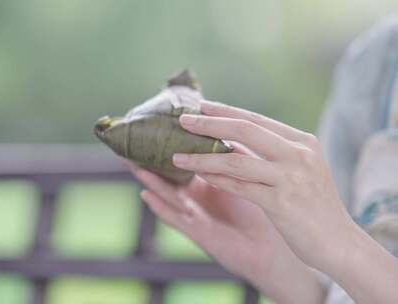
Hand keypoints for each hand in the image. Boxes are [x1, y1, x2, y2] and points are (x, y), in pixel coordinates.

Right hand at [126, 143, 323, 303]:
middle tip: (130, 144)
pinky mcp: (198, 232)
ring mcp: (196, 214)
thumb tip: (228, 123)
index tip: (154, 125)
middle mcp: (198, 196)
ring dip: (151, 179)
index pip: (184, 159)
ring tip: (134, 164)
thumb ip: (236, 156)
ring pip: (168, 193)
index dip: (170, 144)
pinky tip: (146, 195)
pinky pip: (175, 218)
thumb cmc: (265, 212)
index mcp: (209, 181)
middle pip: (169, 175)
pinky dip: (160, 207)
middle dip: (150, 160)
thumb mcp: (249, 177)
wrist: (274, 249)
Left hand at [172, 101, 397, 303]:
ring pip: (235, 160)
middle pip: (244, 130)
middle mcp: (299, 154)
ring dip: (202, 158)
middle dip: (209, 124)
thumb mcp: (296, 170)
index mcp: (303, 141)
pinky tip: (198, 176)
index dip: (225, 111)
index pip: (256, 120)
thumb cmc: (312, 204)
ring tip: (177, 156)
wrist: (339, 242)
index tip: (200, 106)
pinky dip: (215, 180)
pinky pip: (239, 187)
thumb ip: (267, 153)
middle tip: (182, 120)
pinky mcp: (281, 203)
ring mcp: (291, 178)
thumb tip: (229, 137)